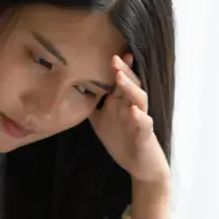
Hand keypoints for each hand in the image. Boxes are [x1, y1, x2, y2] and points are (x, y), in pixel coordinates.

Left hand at [90, 54, 169, 186]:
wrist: (140, 164)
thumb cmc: (122, 141)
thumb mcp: (101, 122)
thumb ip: (92, 108)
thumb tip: (73, 94)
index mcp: (122, 104)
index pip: (119, 82)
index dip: (116, 68)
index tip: (108, 53)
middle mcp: (132, 107)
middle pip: (130, 84)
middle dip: (123, 71)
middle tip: (114, 57)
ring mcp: (140, 119)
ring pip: (139, 99)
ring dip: (130, 88)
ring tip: (120, 77)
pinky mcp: (145, 134)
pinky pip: (145, 123)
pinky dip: (140, 117)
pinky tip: (134, 111)